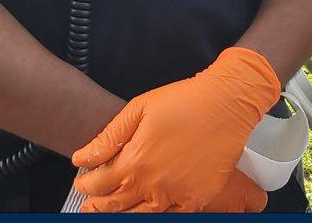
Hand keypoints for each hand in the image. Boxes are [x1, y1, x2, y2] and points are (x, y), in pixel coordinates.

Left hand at [72, 47, 279, 211]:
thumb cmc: (186, 100)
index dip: (85, 184)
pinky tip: (149, 209)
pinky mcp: (197, 198)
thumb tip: (82, 157)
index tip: (83, 180)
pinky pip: (170, 216)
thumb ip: (109, 137)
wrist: (228, 103)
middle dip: (97, 204)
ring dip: (122, 213)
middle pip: (114, 204)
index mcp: (134, 161)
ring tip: (113, 210)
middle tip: (89, 203)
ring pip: (139, 215)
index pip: (98, 184)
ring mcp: (176, 195)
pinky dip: (156, 215)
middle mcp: (152, 184)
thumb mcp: (140, 108)